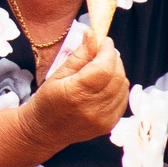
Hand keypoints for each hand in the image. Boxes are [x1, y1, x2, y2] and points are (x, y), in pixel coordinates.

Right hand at [22, 32, 128, 147]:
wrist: (44, 131)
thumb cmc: (47, 101)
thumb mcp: (57, 74)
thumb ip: (79, 55)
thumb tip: (92, 34)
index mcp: (75, 94)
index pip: (104, 67)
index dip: (107, 50)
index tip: (104, 41)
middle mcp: (92, 108)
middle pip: (116, 76)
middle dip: (113, 59)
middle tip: (102, 52)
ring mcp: (102, 119)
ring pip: (122, 86)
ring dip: (116, 72)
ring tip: (102, 68)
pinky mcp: (108, 125)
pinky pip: (122, 99)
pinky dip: (118, 87)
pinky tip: (105, 84)